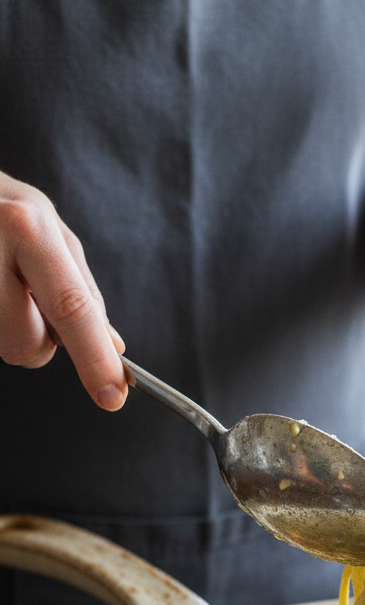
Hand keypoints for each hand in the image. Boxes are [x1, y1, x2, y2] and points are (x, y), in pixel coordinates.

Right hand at [0, 171, 126, 407]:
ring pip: (7, 347)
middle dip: (39, 339)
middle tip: (26, 298)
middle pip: (29, 344)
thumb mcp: (48, 228)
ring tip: (2, 284)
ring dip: (13, 331)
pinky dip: (0, 324)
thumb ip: (81, 287)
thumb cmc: (1, 207)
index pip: (70, 307)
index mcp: (27, 228)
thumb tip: (112, 346)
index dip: (94, 357)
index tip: (112, 397)